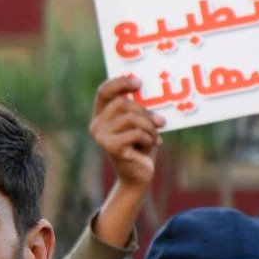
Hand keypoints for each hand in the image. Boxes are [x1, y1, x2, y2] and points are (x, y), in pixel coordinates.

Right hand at [90, 76, 162, 250]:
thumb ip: (139, 109)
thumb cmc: (141, 147)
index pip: (104, 91)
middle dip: (145, 111)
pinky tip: (152, 145)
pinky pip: (135, 133)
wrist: (139, 177)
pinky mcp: (110, 147)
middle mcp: (96, 124)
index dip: (120, 82)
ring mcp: (101, 136)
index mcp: (102, 115)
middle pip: (122, 103)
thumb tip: (153, 90)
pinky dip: (149, 138)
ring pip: (131, 118)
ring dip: (150, 127)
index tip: (139, 82)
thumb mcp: (140, 124)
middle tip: (161, 121)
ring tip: (156, 137)